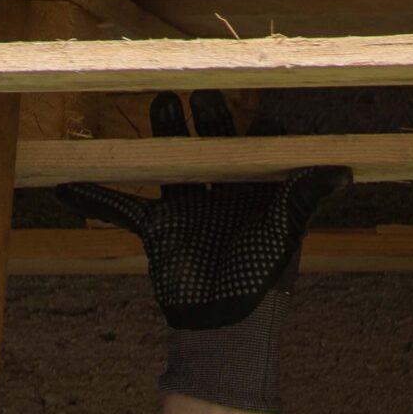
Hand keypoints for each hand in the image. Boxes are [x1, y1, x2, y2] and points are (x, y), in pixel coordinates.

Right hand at [57, 94, 350, 328]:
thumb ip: (304, 198)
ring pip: (173, 162)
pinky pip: (125, 209)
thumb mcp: (283, 233)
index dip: (254, 123)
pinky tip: (69, 186)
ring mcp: (189, 209)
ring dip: (165, 135)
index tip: (251, 98)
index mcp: (256, 191)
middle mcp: (223, 194)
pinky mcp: (159, 230)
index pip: (256, 146)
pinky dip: (98, 198)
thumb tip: (343, 171)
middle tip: (200, 87)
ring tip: (162, 102)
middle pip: (211, 144)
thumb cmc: (259, 280)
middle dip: (207, 116)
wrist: (224, 326)